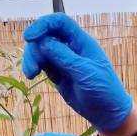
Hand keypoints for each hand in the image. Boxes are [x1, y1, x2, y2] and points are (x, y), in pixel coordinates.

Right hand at [21, 14, 132, 132]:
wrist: (107, 113)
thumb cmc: (104, 91)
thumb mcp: (85, 73)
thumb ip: (65, 58)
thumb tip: (43, 42)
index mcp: (81, 41)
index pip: (60, 23)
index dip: (43, 24)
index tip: (29, 37)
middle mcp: (71, 47)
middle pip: (45, 35)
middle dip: (34, 48)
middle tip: (32, 68)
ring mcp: (63, 60)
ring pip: (41, 50)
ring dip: (31, 58)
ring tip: (30, 74)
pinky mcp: (57, 73)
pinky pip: (42, 63)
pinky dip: (34, 66)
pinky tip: (31, 75)